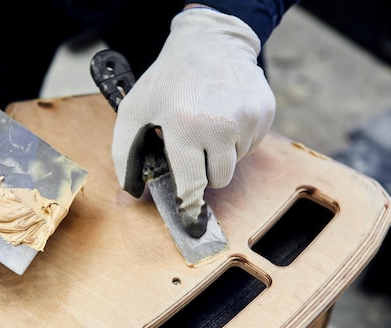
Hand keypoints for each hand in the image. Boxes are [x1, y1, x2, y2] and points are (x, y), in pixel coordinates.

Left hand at [112, 7, 274, 236]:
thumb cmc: (167, 80)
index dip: (190, 205)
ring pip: (236, 164)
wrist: (210, 42)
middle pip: (218, 179)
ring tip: (207, 125)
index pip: (192, 184)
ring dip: (221, 154)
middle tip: (192, 146)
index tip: (191, 222)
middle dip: (203, 171)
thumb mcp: (134, 110)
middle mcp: (221, 125)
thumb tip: (133, 191)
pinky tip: (224, 116)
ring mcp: (247, 118)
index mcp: (185, 127)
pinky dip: (237, 139)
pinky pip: (251, 146)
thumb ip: (125, 153)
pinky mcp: (265, 112)